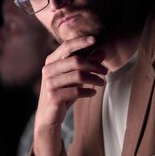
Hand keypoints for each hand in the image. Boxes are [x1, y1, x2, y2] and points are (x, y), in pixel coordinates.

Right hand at [34, 36, 106, 155]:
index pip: (66, 46)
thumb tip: (102, 51)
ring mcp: (49, 83)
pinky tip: (93, 93)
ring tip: (102, 82)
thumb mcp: (74, 77)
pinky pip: (76, 91)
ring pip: (78, 76)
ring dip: (94, 78)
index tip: (95, 39)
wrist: (49, 116)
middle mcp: (48, 70)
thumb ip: (86, 64)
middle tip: (106, 71)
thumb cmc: (63, 93)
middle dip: (94, 65)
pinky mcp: (53, 96)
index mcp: (51, 61)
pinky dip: (88, 91)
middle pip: (76, 61)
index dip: (81, 41)